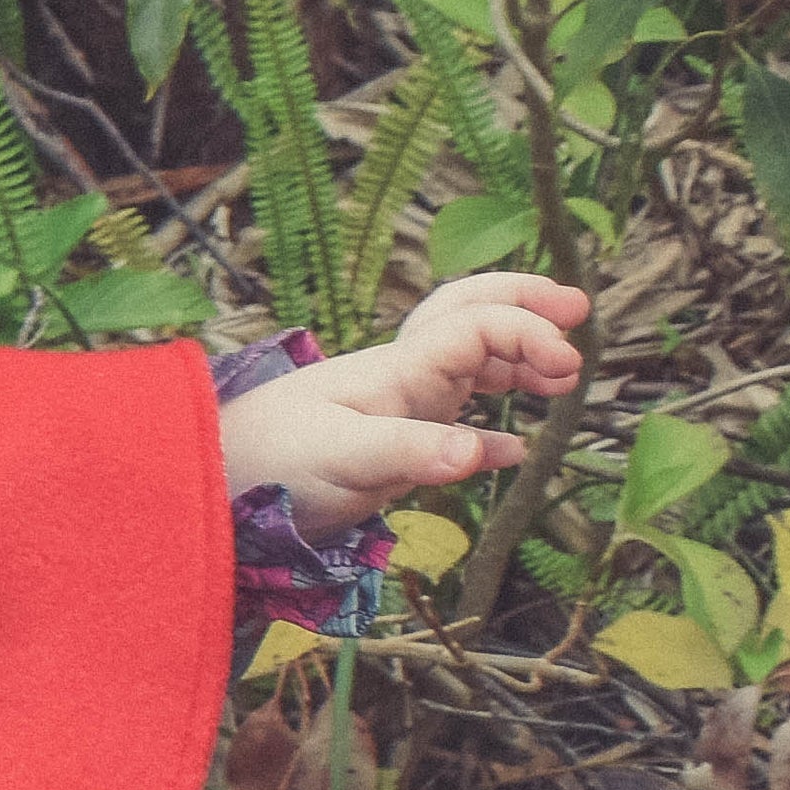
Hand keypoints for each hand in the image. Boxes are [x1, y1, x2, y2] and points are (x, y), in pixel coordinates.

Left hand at [217, 274, 588, 537]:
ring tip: (560, 381)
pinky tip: (514, 451)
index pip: (476, 324)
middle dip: (526, 306)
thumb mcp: (344, 456)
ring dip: (517, 364)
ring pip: (469, 367)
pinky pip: (452, 428)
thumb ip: (412, 451)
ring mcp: (396, 409)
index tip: (566, 364)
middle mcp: (402, 377)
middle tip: (579, 312)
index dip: (528, 331)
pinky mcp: (387, 447)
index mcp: (397, 368)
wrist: (210, 482)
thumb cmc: (269, 460)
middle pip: (471, 318)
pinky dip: (489, 435)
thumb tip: (484, 453)